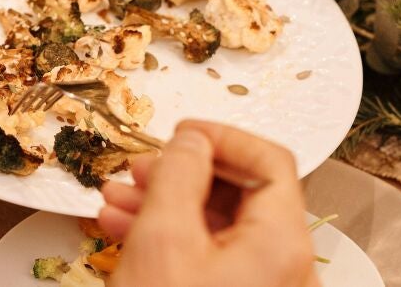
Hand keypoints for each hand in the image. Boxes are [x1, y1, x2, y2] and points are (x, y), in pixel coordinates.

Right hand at [98, 121, 319, 286]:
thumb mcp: (162, 235)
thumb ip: (177, 174)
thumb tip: (190, 142)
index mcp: (281, 243)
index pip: (270, 161)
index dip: (222, 136)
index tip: (181, 132)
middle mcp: (282, 268)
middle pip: (241, 194)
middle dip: (182, 173)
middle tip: (141, 166)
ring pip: (216, 226)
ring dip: (165, 203)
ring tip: (118, 199)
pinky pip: (207, 257)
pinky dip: (169, 237)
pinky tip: (126, 230)